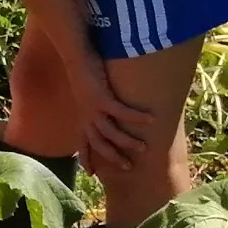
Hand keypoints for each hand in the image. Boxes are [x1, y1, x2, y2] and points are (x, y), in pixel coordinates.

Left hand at [72, 48, 155, 171]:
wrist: (75, 54)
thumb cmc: (84, 70)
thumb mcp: (88, 92)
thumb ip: (96, 103)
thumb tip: (107, 107)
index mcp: (82, 117)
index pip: (83, 143)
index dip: (86, 158)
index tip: (91, 174)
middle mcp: (86, 116)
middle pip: (99, 144)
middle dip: (113, 158)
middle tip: (129, 168)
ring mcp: (93, 108)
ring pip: (111, 133)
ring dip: (127, 142)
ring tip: (144, 148)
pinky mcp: (101, 97)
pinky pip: (122, 112)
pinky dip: (137, 117)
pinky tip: (152, 119)